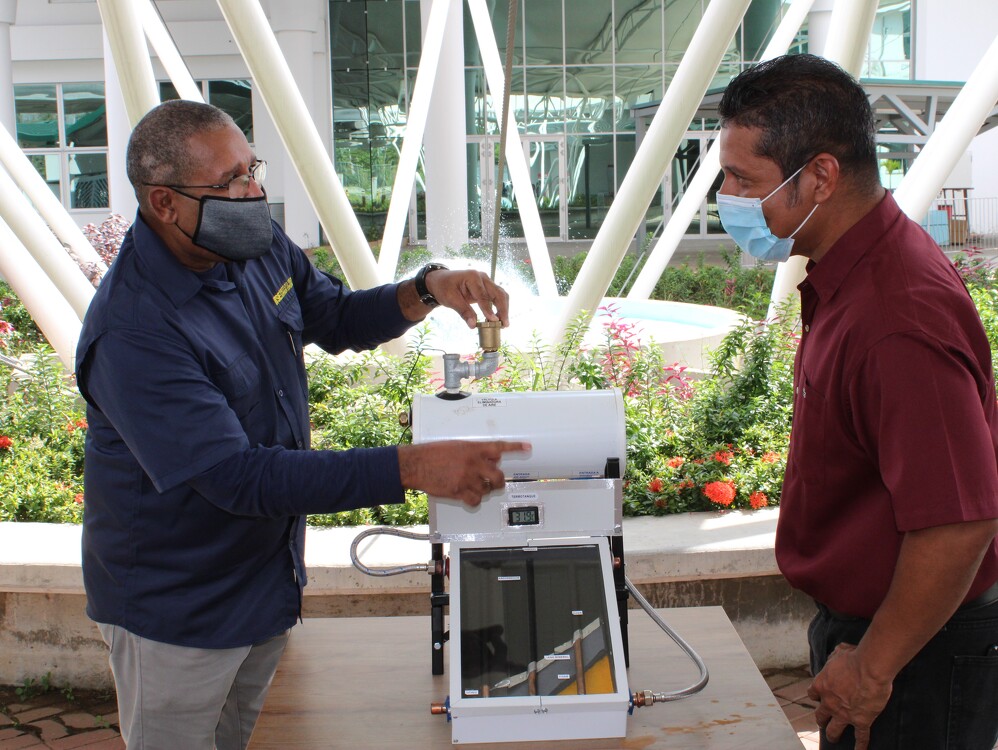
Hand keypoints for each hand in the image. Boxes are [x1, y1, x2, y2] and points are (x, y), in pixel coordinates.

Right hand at [398, 440, 530, 506]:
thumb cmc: (432, 453)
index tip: (526, 447)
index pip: (499, 447)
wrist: (416, 464)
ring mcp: (467, 478)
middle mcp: (473, 463)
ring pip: (487, 489)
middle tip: (496, 481)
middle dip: (498, 480)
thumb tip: (490, 457)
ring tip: (476, 487)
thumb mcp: (456, 445)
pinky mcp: (459, 491)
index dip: (515, 447)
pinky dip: (475, 500)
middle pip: (498, 476)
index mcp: (473, 449)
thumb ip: (474, 451)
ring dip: (484, 490)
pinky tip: (471, 497)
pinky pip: (475, 500)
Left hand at [425, 269, 509, 328]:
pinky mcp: (487, 288)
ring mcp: (486, 282)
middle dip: (503, 309)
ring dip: (504, 309)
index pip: (483, 295)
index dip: (489, 309)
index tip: (494, 321)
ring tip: (503, 324)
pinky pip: (497, 297)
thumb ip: (463, 311)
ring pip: (500, 295)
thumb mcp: (450, 299)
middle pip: (498, 293)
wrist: (441, 281)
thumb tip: (473, 325)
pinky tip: (498, 318)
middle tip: (504, 324)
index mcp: (472, 277)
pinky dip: (500, 307)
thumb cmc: (444, 287)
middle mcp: (483, 277)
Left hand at [808, 643, 892, 749]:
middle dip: (821, 719)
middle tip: (822, 721)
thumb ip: (835, 656)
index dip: (816, 695)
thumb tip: (837, 654)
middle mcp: (829, 702)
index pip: (813, 693)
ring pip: (834, 730)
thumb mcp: (839, 652)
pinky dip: (860, 746)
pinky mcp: (861, 721)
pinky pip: (861, 737)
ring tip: (833, 739)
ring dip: (833, 735)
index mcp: (821, 685)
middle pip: (820, 715)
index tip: (819, 696)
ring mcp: (844, 714)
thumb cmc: (854, 657)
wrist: (869, 669)